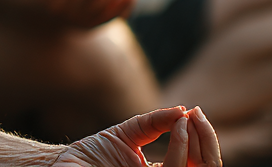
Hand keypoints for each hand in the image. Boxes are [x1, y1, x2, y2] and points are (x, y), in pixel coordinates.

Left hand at [56, 106, 220, 166]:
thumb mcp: (128, 133)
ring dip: (194, 142)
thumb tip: (182, 110)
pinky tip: (177, 127)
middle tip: (196, 113)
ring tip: (186, 119)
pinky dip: (181, 149)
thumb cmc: (92, 153)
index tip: (195, 111)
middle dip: (207, 141)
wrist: (64, 165)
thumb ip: (154, 122)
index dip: (204, 139)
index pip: (198, 163)